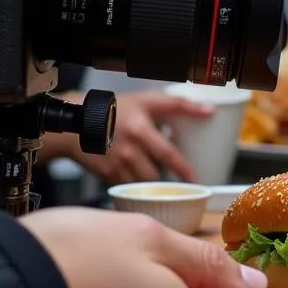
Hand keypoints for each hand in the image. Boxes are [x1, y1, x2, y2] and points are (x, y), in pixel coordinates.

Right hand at [52, 90, 212, 183]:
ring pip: (142, 185)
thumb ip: (179, 105)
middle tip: (174, 179)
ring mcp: (116, 166)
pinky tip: (136, 175)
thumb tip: (208, 111)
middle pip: (155, 176)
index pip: (168, 155)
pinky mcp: (106, 176)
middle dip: (165, 179)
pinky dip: (134, 184)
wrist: (79, 122)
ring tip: (153, 174)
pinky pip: (127, 187)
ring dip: (150, 183)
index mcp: (141, 131)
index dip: (183, 169)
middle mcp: (129, 151)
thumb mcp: (147, 101)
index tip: (194, 178)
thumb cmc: (116, 110)